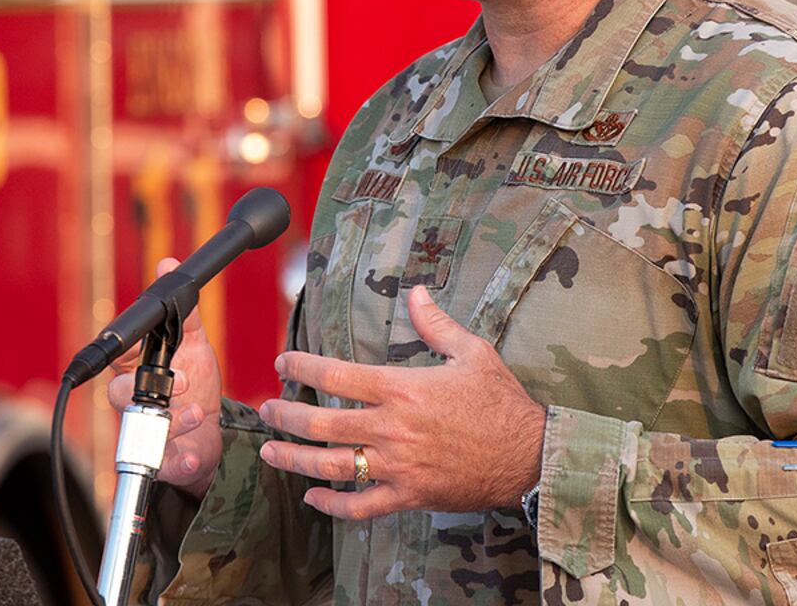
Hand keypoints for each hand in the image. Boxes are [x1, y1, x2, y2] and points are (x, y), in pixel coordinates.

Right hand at [104, 257, 224, 498]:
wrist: (212, 432)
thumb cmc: (194, 384)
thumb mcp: (195, 345)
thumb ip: (185, 313)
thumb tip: (166, 263)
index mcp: (137, 368)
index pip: (119, 354)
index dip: (124, 349)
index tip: (139, 347)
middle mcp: (134, 400)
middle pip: (116, 394)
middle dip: (144, 389)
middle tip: (180, 381)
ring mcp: (145, 430)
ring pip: (139, 428)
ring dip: (170, 422)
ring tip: (195, 413)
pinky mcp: (162, 459)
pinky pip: (161, 462)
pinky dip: (177, 459)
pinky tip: (190, 453)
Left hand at [256, 284, 544, 519]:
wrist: (530, 456)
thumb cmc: (500, 402)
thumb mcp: (472, 352)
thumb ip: (436, 323)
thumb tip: (416, 291)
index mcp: (402, 388)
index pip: (336, 374)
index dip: (302, 365)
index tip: (282, 362)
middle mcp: (392, 428)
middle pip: (322, 422)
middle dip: (286, 414)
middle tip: (267, 409)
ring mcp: (397, 465)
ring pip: (332, 465)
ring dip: (294, 459)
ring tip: (271, 451)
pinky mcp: (409, 496)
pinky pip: (361, 506)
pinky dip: (332, 505)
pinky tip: (312, 497)